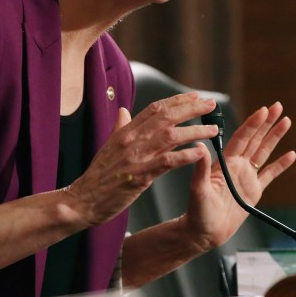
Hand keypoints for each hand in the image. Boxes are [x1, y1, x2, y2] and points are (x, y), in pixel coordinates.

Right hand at [66, 93, 218, 225]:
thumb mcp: (108, 146)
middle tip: (211, 105)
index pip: (155, 109)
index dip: (177, 101)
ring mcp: (135, 157)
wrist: (82, 200)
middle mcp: (131, 140)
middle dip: (191, 109)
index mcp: (125, 132)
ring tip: (213, 129)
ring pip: (170, 136)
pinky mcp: (138, 177)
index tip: (194, 96)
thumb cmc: (97, 176)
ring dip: (194, 131)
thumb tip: (124, 111)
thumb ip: (120, 128)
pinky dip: (184, 156)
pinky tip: (199, 152)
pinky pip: (165, 162)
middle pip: (166, 117)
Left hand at [181, 102, 295, 249]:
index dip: (253, 124)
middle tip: (278, 106)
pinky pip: (270, 175)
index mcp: (225, 163)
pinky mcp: (254, 192)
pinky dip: (281, 165)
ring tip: (286, 121)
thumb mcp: (198, 189)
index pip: (242, 138)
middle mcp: (237, 166)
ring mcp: (247, 178)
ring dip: (275, 137)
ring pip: (264, 152)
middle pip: (255, 139)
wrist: (204, 232)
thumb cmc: (197, 212)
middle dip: (266, 122)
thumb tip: (200, 146)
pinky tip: (291, 154)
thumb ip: (202, 169)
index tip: (263, 110)